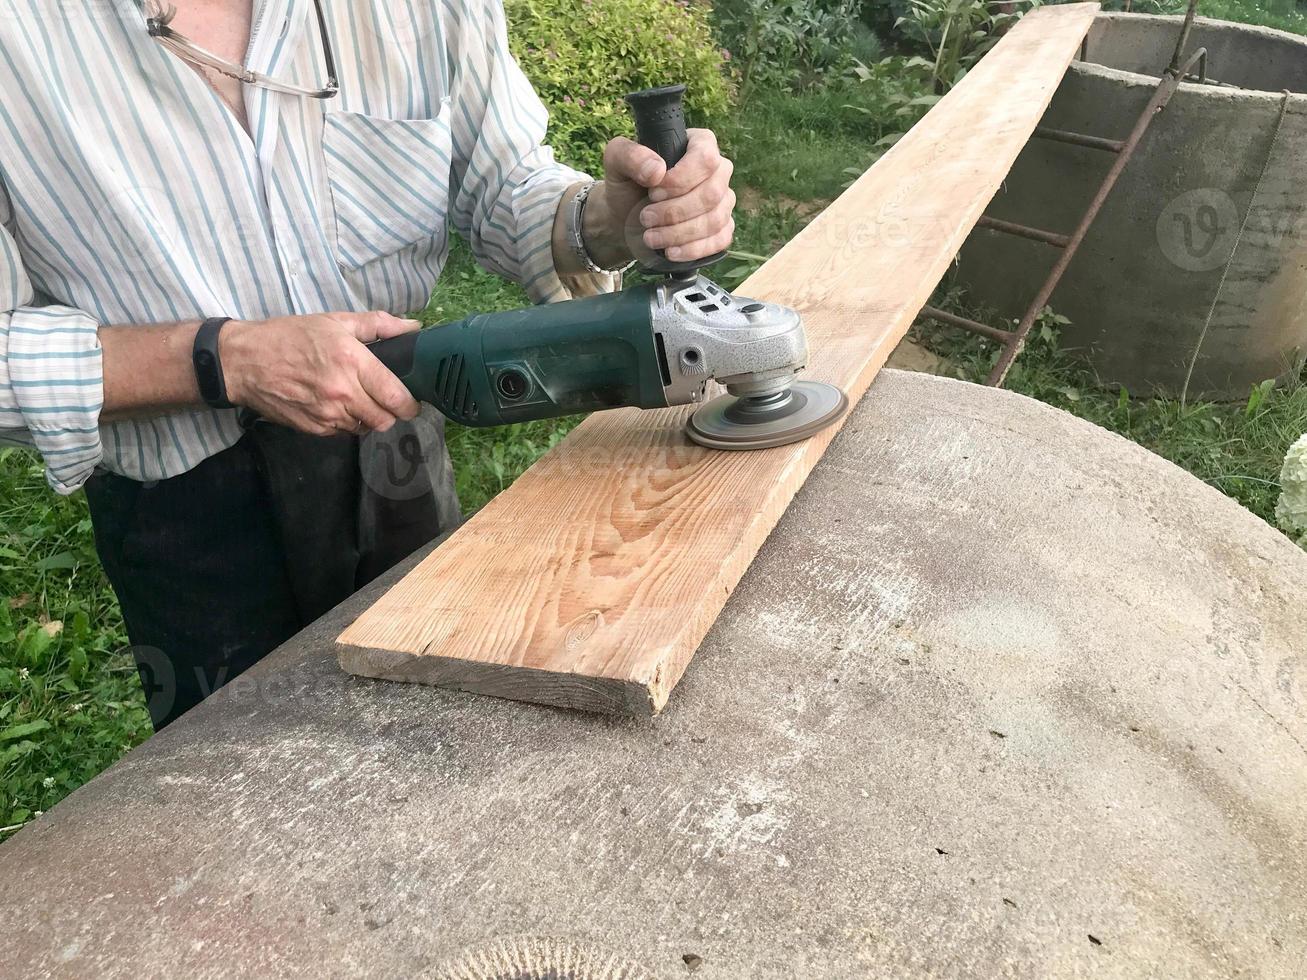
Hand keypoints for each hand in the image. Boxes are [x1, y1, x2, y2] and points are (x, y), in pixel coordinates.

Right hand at [220, 312, 420, 435]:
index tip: (411, 400)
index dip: (410, 404)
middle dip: (391, 412)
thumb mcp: (335, 321)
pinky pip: (344, 433)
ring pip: (366, 428)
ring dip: (369, 418)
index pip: (396, 397)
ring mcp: (327, 414)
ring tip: (359, 400)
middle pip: (386, 420)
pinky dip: (347, 423)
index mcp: (352, 362)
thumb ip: (378, 325)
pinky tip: (337, 406)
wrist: (244, 361)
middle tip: (386, 400)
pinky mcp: (314, 429)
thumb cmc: (290, 336)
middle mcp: (343, 393)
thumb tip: (411, 328)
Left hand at [587, 128, 735, 266]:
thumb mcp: (616, 163)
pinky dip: (692, 249)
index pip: (706, 158)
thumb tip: (657, 170)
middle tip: (645, 218)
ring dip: (678, 233)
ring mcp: (723, 201)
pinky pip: (719, 240)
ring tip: (651, 237)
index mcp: (698, 144)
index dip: (681, 179)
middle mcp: (717, 171)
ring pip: (714, 220)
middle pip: (712, 193)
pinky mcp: (722, 228)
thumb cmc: (625, 186)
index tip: (653, 192)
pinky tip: (671, 251)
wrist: (624, 220)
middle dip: (674, 212)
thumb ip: (630, 155)